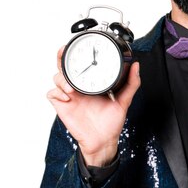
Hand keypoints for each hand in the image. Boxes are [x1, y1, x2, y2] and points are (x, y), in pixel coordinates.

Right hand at [47, 47, 139, 166]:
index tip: (77, 45)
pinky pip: (52, 94)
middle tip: (64, 54)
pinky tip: (68, 97)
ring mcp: (70, 96)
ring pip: (57, 78)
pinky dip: (57, 92)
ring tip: (72, 88)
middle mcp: (79, 88)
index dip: (75, 54)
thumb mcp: (124, 101)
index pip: (80, 64)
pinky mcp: (63, 106)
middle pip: (64, 67)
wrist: (103, 141)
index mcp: (91, 84)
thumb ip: (131, 84)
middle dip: (61, 58)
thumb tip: (136, 66)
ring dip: (62, 79)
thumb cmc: (111, 123)